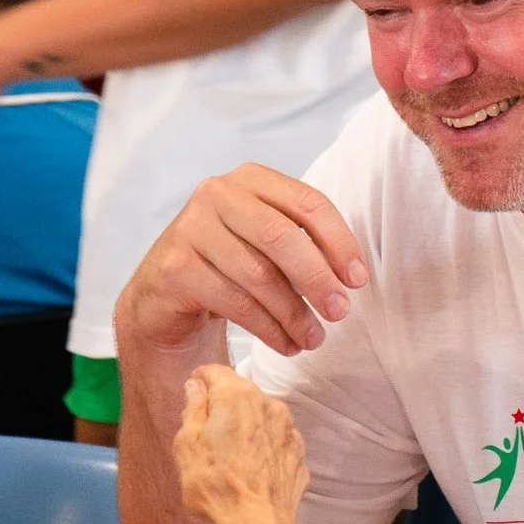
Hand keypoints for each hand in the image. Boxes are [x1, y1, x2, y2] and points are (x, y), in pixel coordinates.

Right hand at [119, 164, 367, 358]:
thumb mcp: (266, 242)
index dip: (340, 242)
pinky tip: (285, 344)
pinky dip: (268, 328)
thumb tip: (350, 277)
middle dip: (317, 279)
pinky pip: (234, 302)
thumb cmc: (230, 264)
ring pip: (258, 275)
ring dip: (294, 314)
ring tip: (313, 339)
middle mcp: (217, 194)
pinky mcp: (175, 268)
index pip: (307, 202)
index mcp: (251, 179)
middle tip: (340, 313)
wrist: (165, 293)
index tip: (358, 280)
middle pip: (281, 236)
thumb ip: (304, 243)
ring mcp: (190, 228)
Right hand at [174, 364, 307, 523]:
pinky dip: (263, 447)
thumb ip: (193, 408)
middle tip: (205, 430)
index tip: (193, 391)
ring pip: (261, 415)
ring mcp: (289, 429)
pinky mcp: (299, 453)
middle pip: (241, 392)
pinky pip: (275, 440)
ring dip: (246, 425)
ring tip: (229, 454)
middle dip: (223, 405)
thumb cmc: (216, 484)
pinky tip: (250, 468)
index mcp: (237, 396)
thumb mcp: (187, 444)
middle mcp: (268, 404)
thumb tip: (197, 387)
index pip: (216, 371)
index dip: (201, 379)